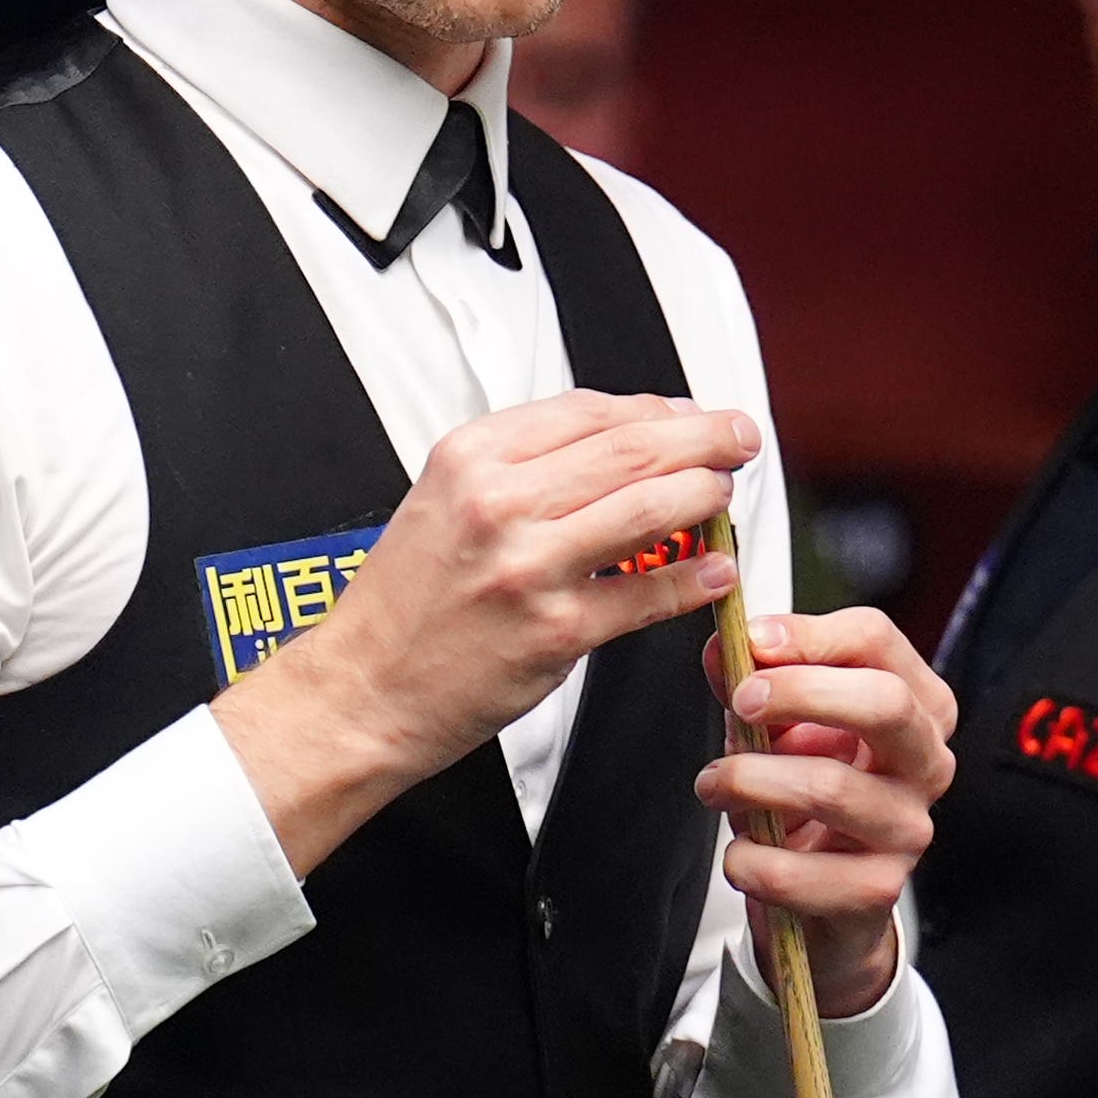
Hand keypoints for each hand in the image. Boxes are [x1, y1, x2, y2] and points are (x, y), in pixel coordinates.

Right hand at [213, 393, 763, 873]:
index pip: (590, 410)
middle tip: (737, 439)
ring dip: (707, 496)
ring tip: (725, 496)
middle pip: (634, 447)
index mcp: (472, 459)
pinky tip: (716, 570)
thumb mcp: (444, 500)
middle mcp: (499, 503)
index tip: (688, 414)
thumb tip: (622, 441)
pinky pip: (648, 596)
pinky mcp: (555, 632)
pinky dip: (695, 578)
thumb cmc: (405, 603)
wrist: (360, 689)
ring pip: (651, 507)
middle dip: (704, 437)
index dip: (657, 407)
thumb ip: (522, 466)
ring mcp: (529, 567)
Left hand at [700, 606, 955, 1019]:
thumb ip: (752, 681)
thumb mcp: (781, 726)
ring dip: (751, 780)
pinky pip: (800, 871)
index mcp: (914, 705)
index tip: (752, 640)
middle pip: (884, 702)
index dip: (809, 634)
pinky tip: (741, 853)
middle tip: (741, 702)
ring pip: (831, 787)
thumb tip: (723, 648)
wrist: (823, 894)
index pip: (876, 641)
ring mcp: (908, 828)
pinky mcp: (877, 889)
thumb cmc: (809, 796)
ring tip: (716, 784)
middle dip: (799, 692)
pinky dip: (751, 860)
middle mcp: (925, 762)